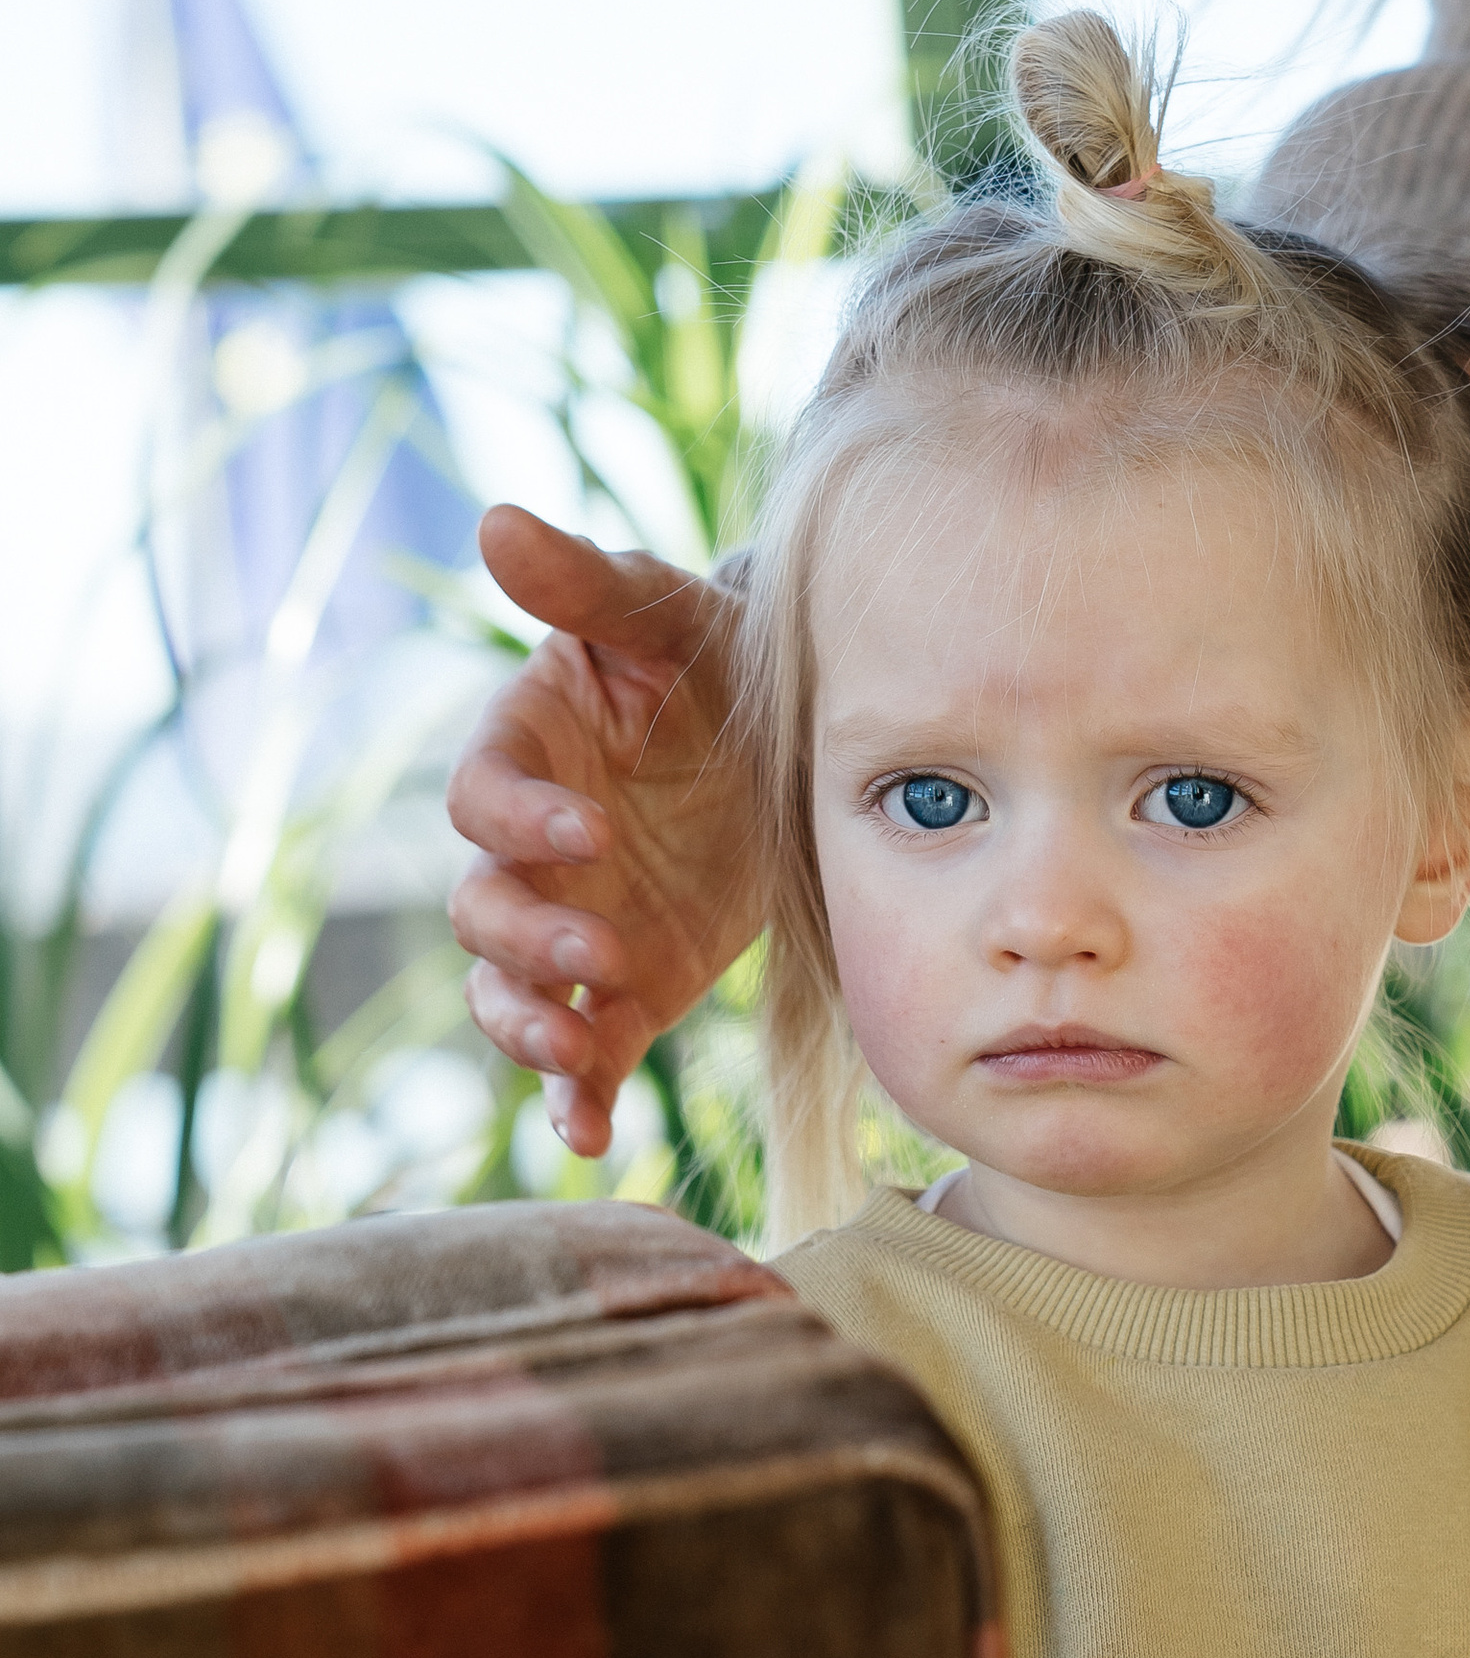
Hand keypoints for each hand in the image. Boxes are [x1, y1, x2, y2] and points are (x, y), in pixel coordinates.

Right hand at [445, 508, 759, 1157]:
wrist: (800, 741)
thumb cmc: (725, 656)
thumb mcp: (672, 613)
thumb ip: (588, 582)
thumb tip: (494, 520)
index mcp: (527, 753)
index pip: (482, 797)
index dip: (523, 820)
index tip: (594, 831)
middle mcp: (534, 849)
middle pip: (481, 910)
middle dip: (527, 940)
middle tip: (598, 951)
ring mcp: (574, 925)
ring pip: (506, 992)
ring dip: (526, 1027)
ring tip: (575, 1047)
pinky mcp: (625, 988)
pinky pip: (579, 1054)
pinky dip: (572, 1098)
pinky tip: (590, 1137)